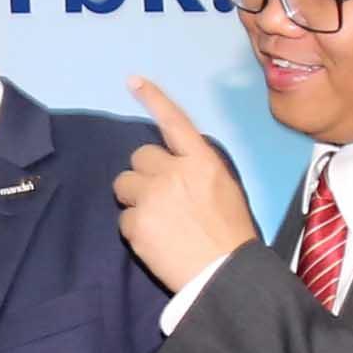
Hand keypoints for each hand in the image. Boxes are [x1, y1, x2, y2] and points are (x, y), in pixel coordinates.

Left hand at [113, 78, 260, 293]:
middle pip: (140, 156)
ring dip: (134, 198)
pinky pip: (123, 218)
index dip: (153, 98)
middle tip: (159, 197)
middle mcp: (175, 171)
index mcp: (202, 161)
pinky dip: (134, 228)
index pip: (174, 122)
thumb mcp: (223, 189)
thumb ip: (195, 170)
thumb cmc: (230, 233)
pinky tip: (155, 240)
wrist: (224, 272)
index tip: (132, 80)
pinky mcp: (136, 222)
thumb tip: (171, 165)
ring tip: (157, 219)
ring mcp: (152, 196)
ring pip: (124, 184)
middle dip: (144, 173)